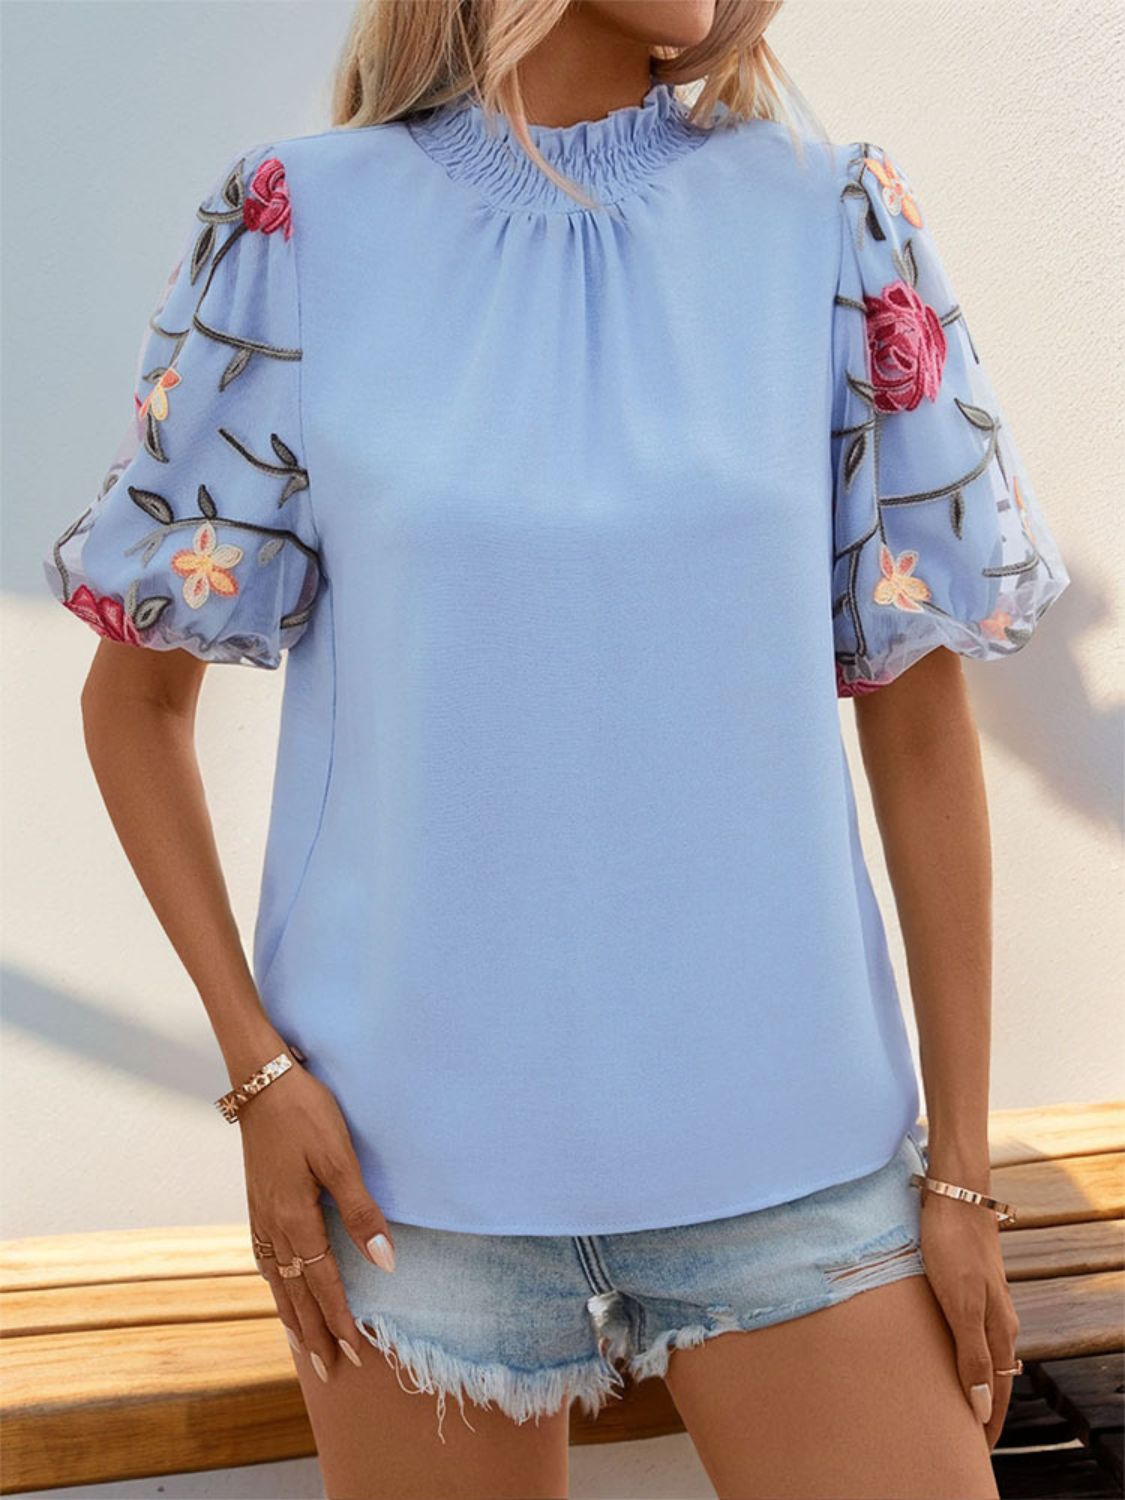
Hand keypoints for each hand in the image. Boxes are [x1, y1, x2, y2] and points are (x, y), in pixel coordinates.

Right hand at [238, 1059, 395, 1382]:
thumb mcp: (340, 1158)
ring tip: (304, 1346)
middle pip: (295, 1292)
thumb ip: (361, 1212)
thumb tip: (384, 1262)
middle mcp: (272, 1225)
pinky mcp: (256, 1200)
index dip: (340, 1319)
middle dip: (315, 1332)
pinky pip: (263, 1258)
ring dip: (292, 1315)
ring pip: (275, 1280)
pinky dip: (274, 1284)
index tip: (355, 1352)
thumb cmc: (306, 1113)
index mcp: (294, 1218)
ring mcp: (259, 1214)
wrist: (260, 1079)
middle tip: (330, 1372)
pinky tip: (278, 1288)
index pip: (322, 1283)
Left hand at [918, 1189, 1020, 1449]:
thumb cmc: (951, 1247)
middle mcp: (998, 1319)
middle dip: (985, 1408)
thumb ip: (972, 1354)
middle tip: (966, 1438)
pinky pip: (973, 1332)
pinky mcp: (970, 1284)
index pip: (998, 1390)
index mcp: (999, 1329)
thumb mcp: (960, 1304)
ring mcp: (987, 1300)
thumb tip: (983, 1407)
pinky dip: (967, 1354)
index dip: (988, 1423)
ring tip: (958, 1403)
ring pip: (986, 1353)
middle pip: (996, 1376)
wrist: (954, 1195)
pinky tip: (951, 1351)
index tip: (976, 1452)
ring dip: (977, 1381)